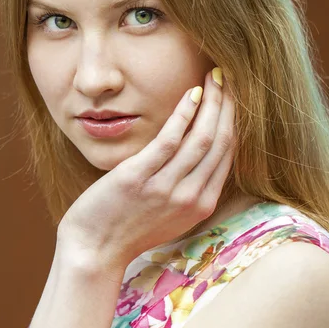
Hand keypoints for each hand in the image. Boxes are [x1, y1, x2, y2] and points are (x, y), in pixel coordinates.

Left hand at [57, 68, 235, 274]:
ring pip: (202, 137)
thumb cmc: (129, 228)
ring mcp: (166, 188)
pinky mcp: (139, 178)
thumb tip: (198, 153)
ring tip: (213, 76)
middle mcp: (191, 197)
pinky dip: (184, 113)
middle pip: (221, 141)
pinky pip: (170, 139)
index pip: (227, 154)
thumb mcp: (170, 214)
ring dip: (212, 102)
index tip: (232, 96)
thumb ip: (189, 187)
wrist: (94, 251)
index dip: (233, 120)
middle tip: (228, 77)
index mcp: (202, 205)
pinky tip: (191, 93)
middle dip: (228, 105)